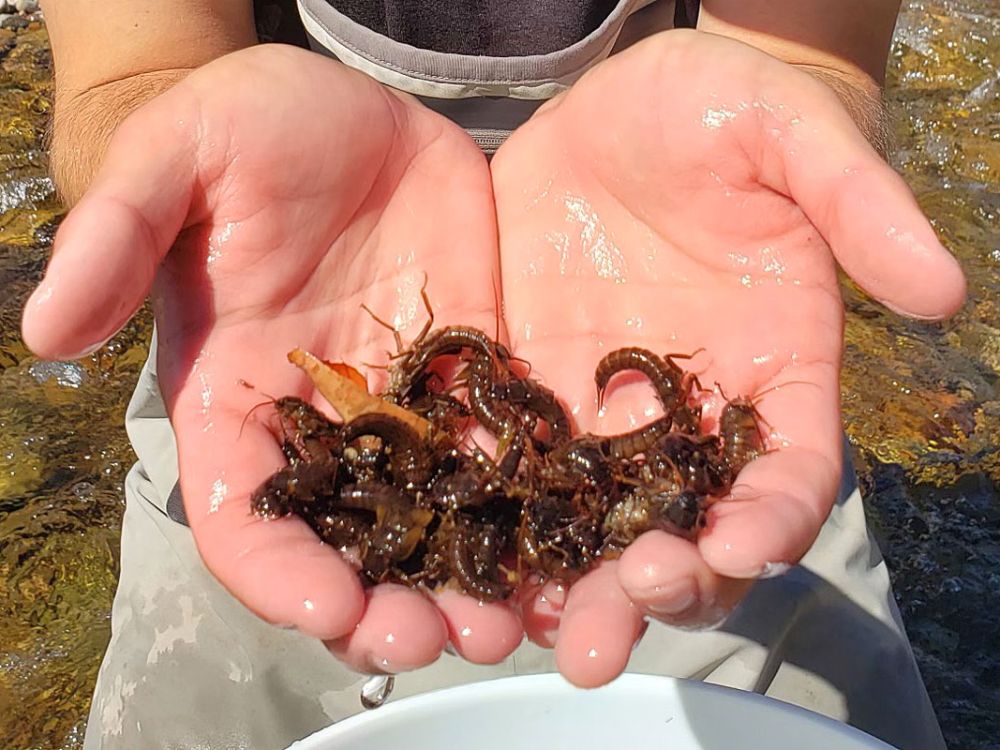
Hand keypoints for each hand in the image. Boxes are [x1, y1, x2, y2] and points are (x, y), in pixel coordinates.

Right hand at [22, 45, 523, 672]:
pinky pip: (499, 454)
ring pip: (431, 520)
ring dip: (467, 579)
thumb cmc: (252, 123)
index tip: (330, 612)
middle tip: (442, 640)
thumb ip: (117, 236)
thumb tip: (44, 334)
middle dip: (387, 605)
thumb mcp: (178, 157)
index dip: (277, 574)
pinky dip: (526, 507)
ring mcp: (403, 405)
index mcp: (234, 397)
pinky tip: (563, 543)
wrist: (358, 110)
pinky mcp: (470, 374)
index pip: (241, 515)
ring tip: (514, 620)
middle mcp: (320, 423)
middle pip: (346, 544)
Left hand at [491, 29, 964, 685]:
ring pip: (600, 520)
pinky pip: (518, 466)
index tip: (740, 551)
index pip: (791, 469)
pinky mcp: (532, 387)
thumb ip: (857, 204)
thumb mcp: (790, 133)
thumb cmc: (720, 108)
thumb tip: (944, 290)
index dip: (774, 519)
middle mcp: (691, 409)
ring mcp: (606, 407)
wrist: (620, 105)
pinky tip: (472, 561)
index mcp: (773, 367)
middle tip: (609, 634)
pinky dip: (504, 519)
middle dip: (658, 586)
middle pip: (688, 525)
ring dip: (576, 584)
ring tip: (540, 631)